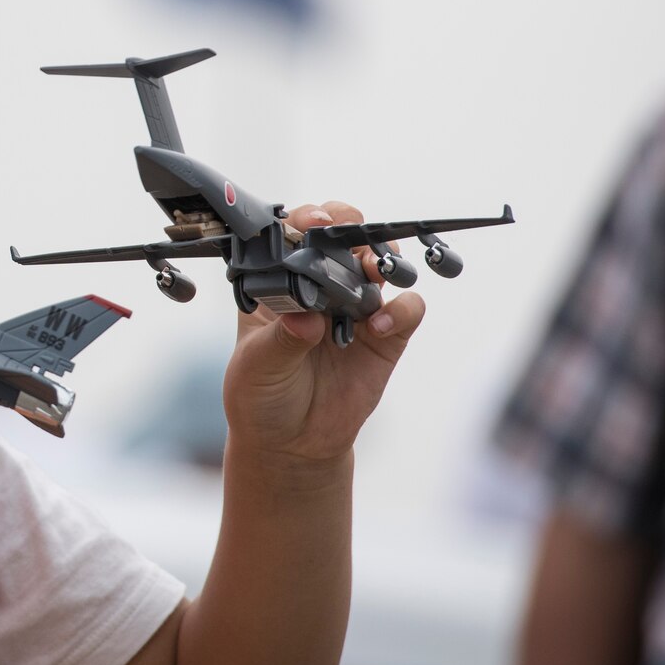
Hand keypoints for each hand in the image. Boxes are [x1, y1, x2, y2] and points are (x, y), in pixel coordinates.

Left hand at [220, 201, 424, 477]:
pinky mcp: (385, 336)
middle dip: (350, 226)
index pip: (294, 234)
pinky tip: (380, 326)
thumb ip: (281, 340)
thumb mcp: (257, 367)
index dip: (305, 220)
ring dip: (382, 259)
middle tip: (351, 238)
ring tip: (374, 274)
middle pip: (342, 236)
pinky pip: (407, 309)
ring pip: (380, 263)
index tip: (312, 222)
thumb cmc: (261, 396)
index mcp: (279, 281)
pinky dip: (402, 309)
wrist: (291, 444)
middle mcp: (320, 286)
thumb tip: (306, 319)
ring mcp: (354, 307)